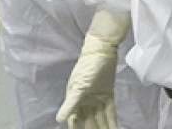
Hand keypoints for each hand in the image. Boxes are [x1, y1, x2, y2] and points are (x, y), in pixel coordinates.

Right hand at [56, 9, 130, 128]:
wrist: (102, 50)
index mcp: (75, 102)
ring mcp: (97, 100)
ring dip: (104, 128)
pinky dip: (112, 122)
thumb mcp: (79, 86)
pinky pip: (110, 112)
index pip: (76, 122)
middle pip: (90, 123)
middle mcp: (85, 103)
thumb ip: (71, 104)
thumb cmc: (87, 67)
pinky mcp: (108, 95)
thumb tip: (59, 120)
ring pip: (100, 119)